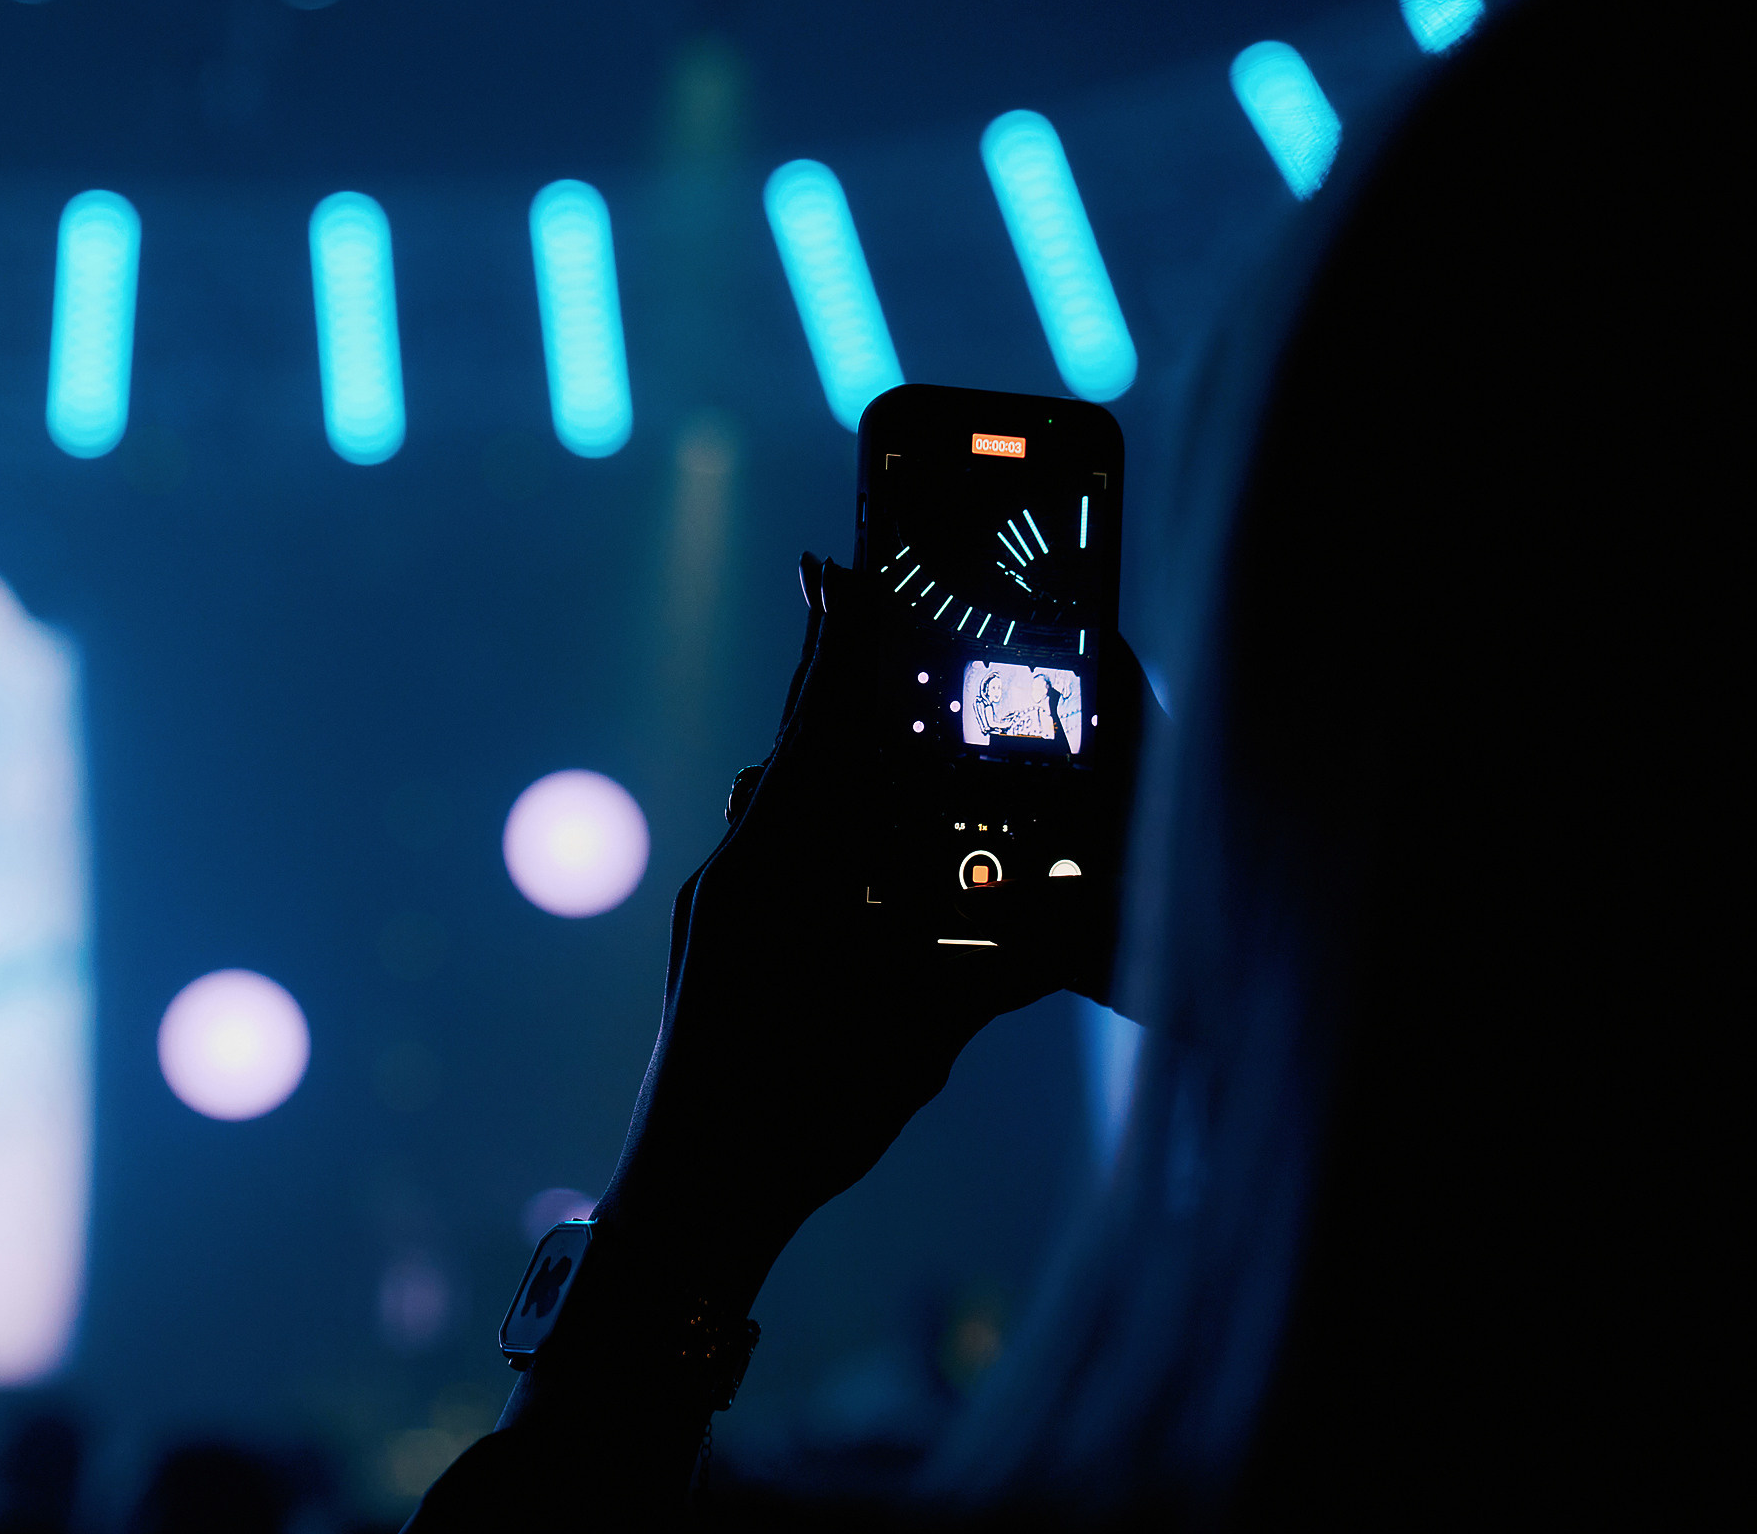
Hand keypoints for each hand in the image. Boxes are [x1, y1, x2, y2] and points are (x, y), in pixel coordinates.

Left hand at [593, 554, 1144, 1295]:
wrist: (689, 1194)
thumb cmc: (798, 1111)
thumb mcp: (918, 1034)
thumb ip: (989, 972)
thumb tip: (1066, 937)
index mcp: (784, 869)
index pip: (821, 727)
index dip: (835, 643)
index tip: (830, 562)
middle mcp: (739, 869)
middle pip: (795, 754)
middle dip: (831, 687)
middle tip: (853, 610)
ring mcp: (714, 906)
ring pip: (776, 808)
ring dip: (821, 764)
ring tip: (867, 730)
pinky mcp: (709, 944)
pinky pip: (764, 856)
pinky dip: (808, 830)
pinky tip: (843, 849)